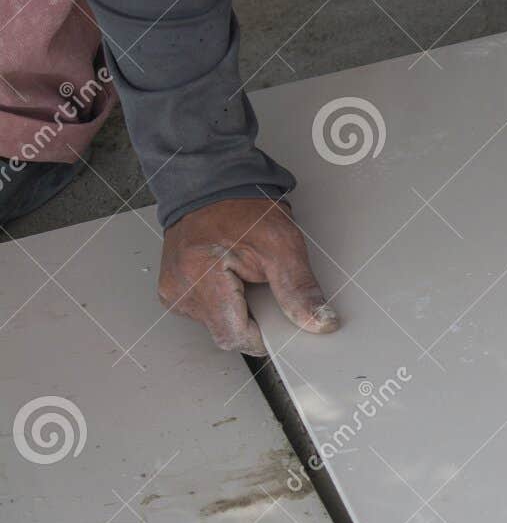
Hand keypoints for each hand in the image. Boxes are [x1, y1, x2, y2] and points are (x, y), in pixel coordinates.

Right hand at [158, 198, 338, 354]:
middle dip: (253, 320)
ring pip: (217, 325)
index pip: (234, 335)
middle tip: (264, 288)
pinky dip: (226, 304)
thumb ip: (299, 289)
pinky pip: (207, 313)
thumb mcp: (283, 245)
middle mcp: (178, 289)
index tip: (283, 323)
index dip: (264, 335)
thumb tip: (319, 322)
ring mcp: (172, 291)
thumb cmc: (243, 209)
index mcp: (199, 276)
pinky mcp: (173, 291)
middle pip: (226, 333)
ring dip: (239, 311)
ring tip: (247, 278)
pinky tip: (233, 281)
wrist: (214, 187)